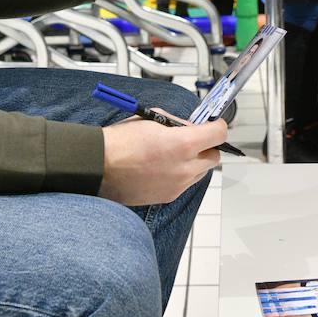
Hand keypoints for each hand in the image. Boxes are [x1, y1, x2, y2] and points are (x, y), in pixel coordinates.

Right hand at [99, 115, 225, 205]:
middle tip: (191, 139)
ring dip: (194, 162)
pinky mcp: (168, 197)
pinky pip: (184, 184)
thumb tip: (191, 128)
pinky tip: (161, 167)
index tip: (213, 125)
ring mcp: (177, 186)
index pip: (218, 135)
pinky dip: (180, 175)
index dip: (218, 127)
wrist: (98, 167)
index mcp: (183, 144)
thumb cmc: (121, 141)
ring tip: (172, 154)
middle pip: (214, 157)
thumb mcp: (152, 119)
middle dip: (206, 147)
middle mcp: (185, 168)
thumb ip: (178, 124)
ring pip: (200, 172)